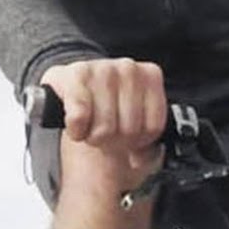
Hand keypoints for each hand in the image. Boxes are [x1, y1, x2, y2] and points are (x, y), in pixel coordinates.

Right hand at [38, 58, 167, 161]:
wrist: (76, 87)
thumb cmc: (109, 105)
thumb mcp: (136, 120)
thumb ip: (149, 146)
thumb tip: (140, 160)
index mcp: (151, 76)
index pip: (153, 127)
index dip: (138, 141)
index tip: (129, 134)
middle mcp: (129, 68)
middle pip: (129, 130)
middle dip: (114, 139)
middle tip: (105, 129)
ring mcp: (102, 69)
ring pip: (104, 129)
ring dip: (93, 136)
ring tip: (90, 124)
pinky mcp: (74, 76)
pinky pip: (79, 118)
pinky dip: (76, 129)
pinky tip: (76, 123)